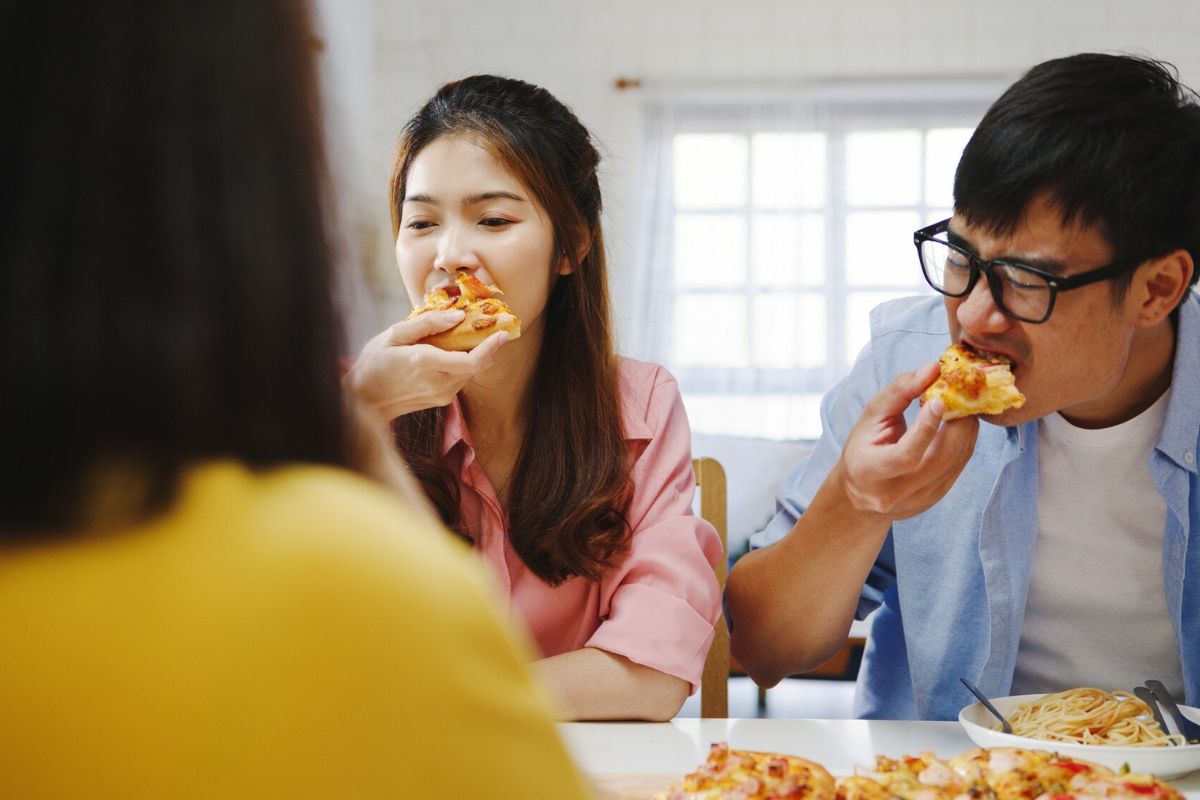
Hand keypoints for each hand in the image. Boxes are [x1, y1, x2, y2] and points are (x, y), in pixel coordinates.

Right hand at [344, 309, 509, 421]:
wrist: (364, 401)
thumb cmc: (374, 363)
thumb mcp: (394, 335)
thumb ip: (427, 324)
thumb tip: (458, 315)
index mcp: (426, 363)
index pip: (472, 360)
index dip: (491, 347)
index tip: (503, 332)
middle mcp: (439, 382)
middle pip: (477, 366)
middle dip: (489, 347)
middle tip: (494, 327)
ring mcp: (442, 394)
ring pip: (471, 372)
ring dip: (477, 354)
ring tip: (473, 335)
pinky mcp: (442, 400)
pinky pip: (461, 378)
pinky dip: (465, 363)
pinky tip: (456, 350)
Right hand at [835, 362, 978, 520]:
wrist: (860, 493)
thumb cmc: (863, 447)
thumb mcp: (870, 416)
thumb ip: (900, 391)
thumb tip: (933, 368)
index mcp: (870, 471)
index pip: (906, 455)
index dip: (926, 428)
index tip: (939, 400)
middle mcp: (894, 492)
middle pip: (939, 459)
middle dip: (958, 423)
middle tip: (963, 394)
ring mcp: (918, 499)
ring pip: (955, 462)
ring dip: (966, 429)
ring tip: (963, 406)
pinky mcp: (935, 498)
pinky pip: (959, 466)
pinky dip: (964, 441)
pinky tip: (959, 424)